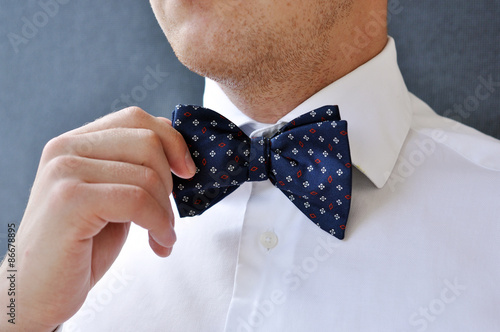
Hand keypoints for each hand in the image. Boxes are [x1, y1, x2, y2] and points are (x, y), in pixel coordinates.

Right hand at [0, 107, 195, 330]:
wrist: (36, 292)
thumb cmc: (80, 246)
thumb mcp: (112, 197)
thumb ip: (134, 169)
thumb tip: (178, 150)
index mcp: (74, 143)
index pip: (135, 118)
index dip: (171, 141)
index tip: (187, 171)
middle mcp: (65, 149)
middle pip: (147, 142)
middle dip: (170, 182)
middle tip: (167, 216)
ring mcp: (64, 172)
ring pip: (147, 175)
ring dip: (166, 212)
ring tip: (162, 235)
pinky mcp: (69, 201)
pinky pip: (137, 200)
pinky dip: (159, 224)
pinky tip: (160, 244)